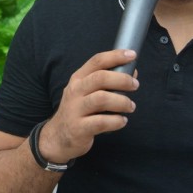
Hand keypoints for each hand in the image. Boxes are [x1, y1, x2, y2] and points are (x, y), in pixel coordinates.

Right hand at [38, 49, 138, 163]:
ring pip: (102, 99)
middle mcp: (75, 91)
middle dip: (122, 79)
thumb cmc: (79, 111)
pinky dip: (116, 121)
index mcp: (78, 78)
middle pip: (100, 77)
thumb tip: (132, 73)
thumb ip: (108, 82)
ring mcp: (75, 110)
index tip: (132, 55)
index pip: (97, 61)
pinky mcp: (79, 128)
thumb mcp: (87, 92)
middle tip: (135, 86)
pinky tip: (122, 121)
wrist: (58, 137)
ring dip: (122, 101)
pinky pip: (102, 122)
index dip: (116, 56)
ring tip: (130, 106)